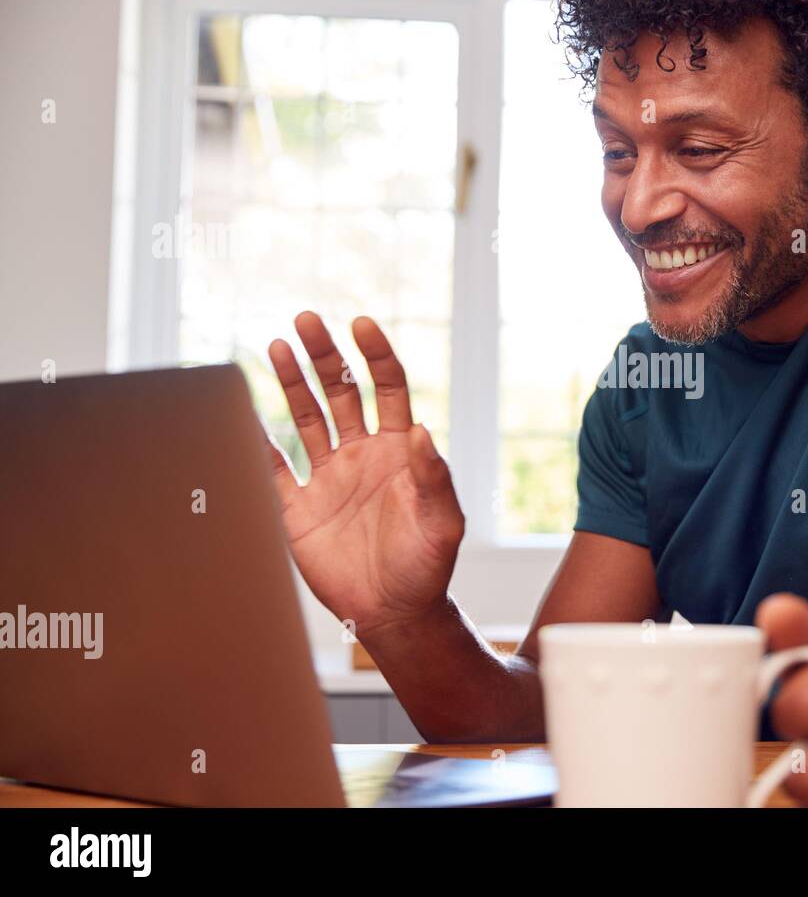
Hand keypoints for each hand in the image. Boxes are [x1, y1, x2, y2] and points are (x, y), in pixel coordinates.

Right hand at [264, 312, 464, 633]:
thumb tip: (420, 429)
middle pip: (341, 391)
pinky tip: (241, 413)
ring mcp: (328, 478)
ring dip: (292, 383)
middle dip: (324, 355)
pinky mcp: (297, 508)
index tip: (362, 324)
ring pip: (306, 418)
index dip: (376, 355)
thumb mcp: (443, 522)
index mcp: (397, 451)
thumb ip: (433, 478)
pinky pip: (271, 468)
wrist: (394, 612)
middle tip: (307, 320)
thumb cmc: (428, 566)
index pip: (387, 388)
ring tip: (275, 346)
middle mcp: (361, 455)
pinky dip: (255, 443)